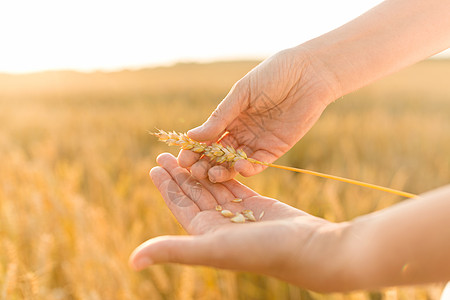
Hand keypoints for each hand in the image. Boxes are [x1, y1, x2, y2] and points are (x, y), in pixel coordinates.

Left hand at [129, 153, 347, 291]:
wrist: (307, 249)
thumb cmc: (260, 251)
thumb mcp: (211, 249)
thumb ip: (173, 250)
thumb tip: (132, 261)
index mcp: (205, 234)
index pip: (180, 206)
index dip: (166, 187)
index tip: (154, 167)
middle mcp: (219, 224)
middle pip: (194, 193)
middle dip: (179, 173)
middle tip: (165, 153)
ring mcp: (238, 213)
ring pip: (213, 186)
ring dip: (199, 169)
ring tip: (187, 151)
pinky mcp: (256, 203)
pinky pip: (234, 183)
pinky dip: (223, 170)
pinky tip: (214, 157)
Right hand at [178, 47, 340, 181]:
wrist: (308, 73)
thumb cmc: (273, 75)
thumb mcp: (242, 93)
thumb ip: (220, 117)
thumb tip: (192, 136)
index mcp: (230, 117)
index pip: (207, 138)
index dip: (194, 150)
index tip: (182, 159)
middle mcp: (241, 132)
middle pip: (219, 154)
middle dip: (205, 164)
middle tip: (195, 172)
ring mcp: (257, 142)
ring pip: (235, 163)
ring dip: (223, 171)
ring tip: (212, 175)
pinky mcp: (275, 149)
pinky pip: (258, 164)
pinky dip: (248, 168)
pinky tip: (239, 168)